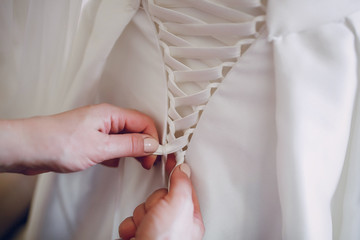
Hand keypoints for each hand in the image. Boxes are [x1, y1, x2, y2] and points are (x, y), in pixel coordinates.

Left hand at [0, 103, 158, 173]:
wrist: (28, 148)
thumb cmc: (57, 143)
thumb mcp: (100, 147)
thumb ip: (129, 145)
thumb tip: (151, 144)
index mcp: (110, 114)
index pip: (143, 121)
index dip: (153, 138)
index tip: (155, 155)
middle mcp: (105, 119)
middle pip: (135, 128)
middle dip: (144, 145)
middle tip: (147, 162)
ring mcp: (97, 129)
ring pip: (123, 137)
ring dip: (132, 150)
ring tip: (136, 163)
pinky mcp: (89, 139)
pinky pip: (111, 144)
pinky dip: (117, 153)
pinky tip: (114, 162)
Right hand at [119, 155, 204, 239]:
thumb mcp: (178, 206)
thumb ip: (181, 185)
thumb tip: (183, 169)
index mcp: (189, 217)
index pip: (183, 187)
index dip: (176, 173)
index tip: (171, 159)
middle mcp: (174, 224)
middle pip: (159, 197)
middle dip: (152, 204)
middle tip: (154, 214)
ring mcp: (157, 231)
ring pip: (144, 208)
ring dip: (140, 216)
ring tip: (143, 228)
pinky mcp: (142, 236)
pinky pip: (132, 221)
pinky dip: (130, 226)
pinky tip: (134, 233)